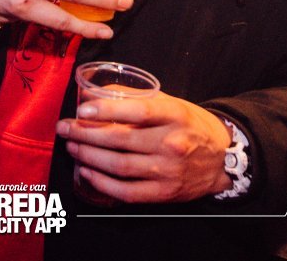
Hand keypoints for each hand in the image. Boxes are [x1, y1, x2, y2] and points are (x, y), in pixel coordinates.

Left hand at [56, 93, 233, 201]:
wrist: (222, 158)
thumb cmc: (190, 125)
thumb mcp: (171, 103)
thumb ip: (138, 97)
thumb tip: (100, 93)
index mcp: (174, 115)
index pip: (138, 111)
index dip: (107, 110)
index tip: (82, 110)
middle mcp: (171, 143)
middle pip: (120, 140)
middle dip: (85, 134)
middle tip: (64, 128)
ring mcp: (168, 171)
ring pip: (118, 166)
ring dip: (88, 157)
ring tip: (72, 147)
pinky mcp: (163, 193)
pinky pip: (126, 191)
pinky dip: (102, 183)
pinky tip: (87, 172)